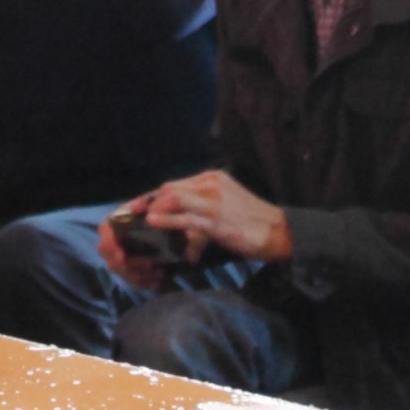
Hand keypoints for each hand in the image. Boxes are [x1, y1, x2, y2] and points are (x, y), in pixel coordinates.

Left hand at [131, 168, 292, 262]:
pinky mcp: (216, 221)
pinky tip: (154, 222)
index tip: (137, 206)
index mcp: (212, 179)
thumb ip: (202, 210)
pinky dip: (168, 220)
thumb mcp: (225, 206)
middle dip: (147, 201)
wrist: (280, 231)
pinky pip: (186, 219)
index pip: (175, 185)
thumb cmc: (252, 221)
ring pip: (174, 199)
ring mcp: (213, 202)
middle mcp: (210, 185)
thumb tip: (182, 226)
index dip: (153, 196)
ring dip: (153, 209)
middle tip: (129, 214)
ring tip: (139, 219)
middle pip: (169, 189)